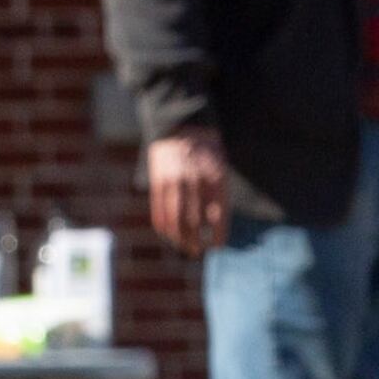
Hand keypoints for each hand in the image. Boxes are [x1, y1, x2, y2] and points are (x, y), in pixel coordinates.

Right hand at [146, 131, 230, 254]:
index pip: (218, 216)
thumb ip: (218, 196)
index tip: (218, 247)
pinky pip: (159, 210)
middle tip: (198, 250)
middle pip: (195, 222)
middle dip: (197, 241)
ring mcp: (174, 181)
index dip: (218, 235)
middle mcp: (194, 182)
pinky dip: (163, 226)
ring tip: (184, 246)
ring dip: (179, 238)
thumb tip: (214, 227)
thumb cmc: (207, 153)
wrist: (182, 127)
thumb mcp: (221, 170)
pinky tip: (168, 235)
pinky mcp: (158, 181)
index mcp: (215, 180)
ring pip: (175, 220)